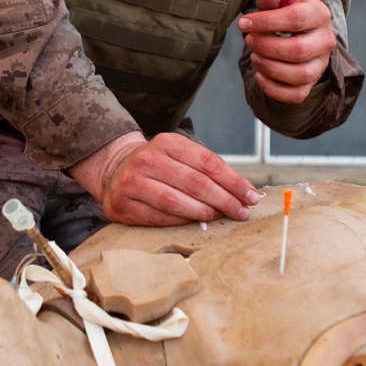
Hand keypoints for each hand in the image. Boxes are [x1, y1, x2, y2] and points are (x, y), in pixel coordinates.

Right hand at [68, 130, 260, 226]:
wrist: (114, 169)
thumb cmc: (159, 167)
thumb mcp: (180, 155)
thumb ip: (206, 169)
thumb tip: (243, 192)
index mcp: (167, 142)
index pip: (208, 162)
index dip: (233, 181)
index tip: (251, 196)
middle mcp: (147, 159)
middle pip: (194, 182)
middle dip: (224, 199)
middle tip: (241, 212)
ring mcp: (131, 182)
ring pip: (175, 201)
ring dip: (203, 212)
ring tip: (220, 216)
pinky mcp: (121, 205)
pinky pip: (157, 217)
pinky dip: (179, 221)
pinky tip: (194, 222)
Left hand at [238, 0, 335, 104]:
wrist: (302, 31)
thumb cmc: (287, 12)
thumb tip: (267, 0)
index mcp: (319, 14)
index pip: (296, 19)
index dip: (266, 22)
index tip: (244, 23)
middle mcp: (325, 41)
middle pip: (298, 50)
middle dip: (266, 47)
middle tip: (249, 40)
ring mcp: (320, 64)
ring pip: (299, 75)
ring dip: (269, 67)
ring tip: (254, 56)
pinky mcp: (311, 83)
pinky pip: (296, 95)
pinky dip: (272, 88)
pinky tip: (259, 74)